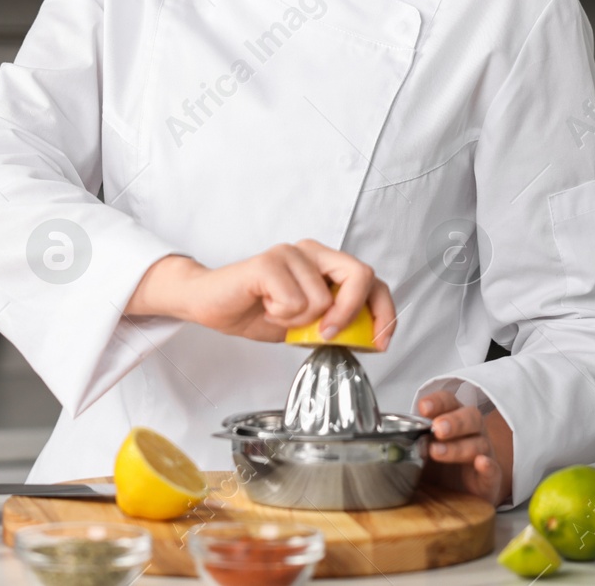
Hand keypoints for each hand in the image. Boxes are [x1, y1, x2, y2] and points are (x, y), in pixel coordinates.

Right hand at [125, 240, 396, 348]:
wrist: (211, 304)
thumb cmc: (256, 309)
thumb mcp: (306, 324)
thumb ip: (335, 323)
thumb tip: (368, 337)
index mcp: (325, 263)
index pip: (372, 281)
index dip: (383, 312)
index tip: (380, 342)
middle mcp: (312, 251)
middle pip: (360, 275)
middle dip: (350, 312)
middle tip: (326, 332)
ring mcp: (290, 252)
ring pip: (322, 299)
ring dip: (298, 321)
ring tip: (277, 313)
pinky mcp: (268, 262)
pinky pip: (293, 301)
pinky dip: (280, 316)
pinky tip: (265, 306)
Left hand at [417, 389, 512, 506]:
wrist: (462, 493)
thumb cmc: (439, 465)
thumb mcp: (420, 450)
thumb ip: (407, 441)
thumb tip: (381, 436)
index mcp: (453, 419)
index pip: (449, 402)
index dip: (437, 402)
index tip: (423, 407)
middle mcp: (471, 432)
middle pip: (470, 417)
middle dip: (453, 421)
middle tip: (436, 428)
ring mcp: (483, 454)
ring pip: (478, 444)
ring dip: (458, 447)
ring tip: (437, 452)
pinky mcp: (489, 480)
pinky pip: (493, 470)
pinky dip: (488, 466)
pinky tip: (481, 463)